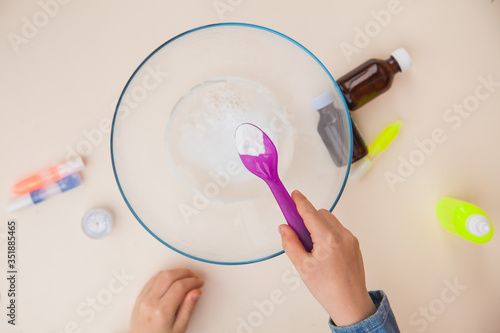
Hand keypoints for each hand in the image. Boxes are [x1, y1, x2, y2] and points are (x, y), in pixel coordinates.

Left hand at [129, 268, 203, 332]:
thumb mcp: (179, 328)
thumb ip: (188, 309)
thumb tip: (195, 292)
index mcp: (161, 311)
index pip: (180, 286)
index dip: (193, 281)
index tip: (199, 283)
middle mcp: (150, 302)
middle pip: (169, 276)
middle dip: (185, 273)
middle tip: (194, 277)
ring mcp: (143, 299)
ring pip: (160, 274)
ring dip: (175, 272)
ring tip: (185, 277)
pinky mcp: (139, 297)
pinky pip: (152, 279)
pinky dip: (164, 276)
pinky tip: (171, 279)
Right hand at [279, 191, 375, 326]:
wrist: (350, 303)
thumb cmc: (328, 289)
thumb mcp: (302, 267)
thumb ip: (290, 243)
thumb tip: (284, 228)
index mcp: (328, 239)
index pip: (310, 213)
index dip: (300, 202)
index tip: (293, 194)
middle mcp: (342, 235)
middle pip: (321, 214)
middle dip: (309, 218)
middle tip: (298, 232)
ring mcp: (350, 239)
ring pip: (330, 221)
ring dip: (319, 226)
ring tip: (312, 247)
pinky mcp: (354, 244)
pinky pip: (338, 230)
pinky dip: (328, 233)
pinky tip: (323, 252)